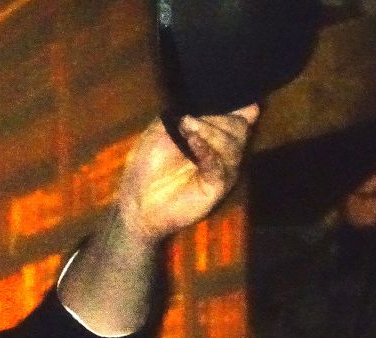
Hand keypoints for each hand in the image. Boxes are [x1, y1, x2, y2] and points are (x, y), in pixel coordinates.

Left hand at [117, 105, 258, 242]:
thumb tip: (206, 97)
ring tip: (187, 131)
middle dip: (218, 118)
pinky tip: (193, 143)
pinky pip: (221, 167)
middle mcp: (223, 150)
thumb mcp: (161, 129)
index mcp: (214, 134)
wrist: (136, 201)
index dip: (235, 104)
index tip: (217, 97)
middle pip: (240, 127)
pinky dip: (208, 152)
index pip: (240, 115)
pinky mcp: (216, 188)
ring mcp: (222, 170)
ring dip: (210, 132)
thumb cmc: (146, 165)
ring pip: (233, 145)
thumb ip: (183, 112)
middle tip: (188, 120)